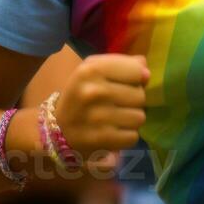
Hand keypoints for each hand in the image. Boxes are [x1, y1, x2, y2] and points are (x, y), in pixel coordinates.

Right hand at [54, 54, 148, 172]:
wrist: (57, 128)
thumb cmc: (81, 94)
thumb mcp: (94, 70)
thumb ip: (122, 64)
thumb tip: (146, 71)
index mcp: (92, 69)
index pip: (137, 70)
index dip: (135, 78)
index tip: (125, 82)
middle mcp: (95, 91)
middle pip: (140, 95)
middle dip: (132, 101)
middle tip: (116, 104)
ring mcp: (98, 117)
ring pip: (139, 117)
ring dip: (131, 119)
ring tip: (115, 118)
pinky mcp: (102, 139)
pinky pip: (133, 136)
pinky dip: (126, 136)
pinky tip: (112, 131)